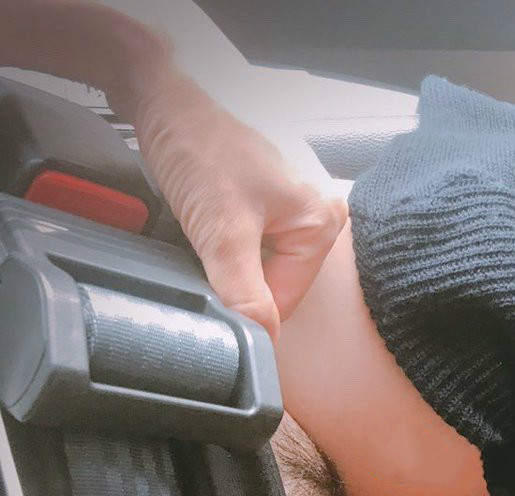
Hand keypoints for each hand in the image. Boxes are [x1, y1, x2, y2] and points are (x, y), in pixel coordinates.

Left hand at [115, 65, 346, 338]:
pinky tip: (203, 229)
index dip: (245, 306)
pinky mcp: (264, 207)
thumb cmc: (199, 153)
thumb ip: (246, 293)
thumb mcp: (222, 232)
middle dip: (235, 281)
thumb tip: (264, 341)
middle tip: (203, 253)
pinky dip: (221, 250)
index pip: (285, 301)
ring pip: (257, 270)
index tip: (210, 293)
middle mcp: (315, 219)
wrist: (161, 104)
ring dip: (224, 266)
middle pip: (273, 286)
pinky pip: (247, 250)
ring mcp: (290, 212)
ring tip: (201, 235)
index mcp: (322, 225)